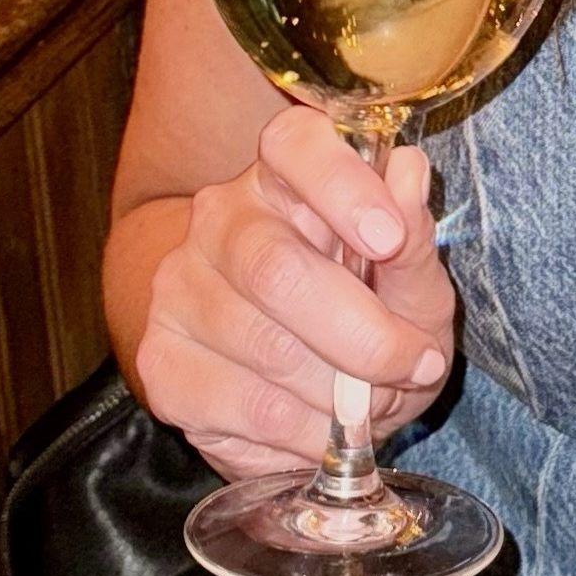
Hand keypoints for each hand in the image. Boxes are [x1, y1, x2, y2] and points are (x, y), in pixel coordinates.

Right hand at [134, 107, 457, 481]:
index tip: (388, 240)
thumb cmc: (367, 315)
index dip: (342, 185)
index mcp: (284, 175)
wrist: (303, 388)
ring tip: (371, 400)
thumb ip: (413, 237)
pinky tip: (324, 427)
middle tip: (413, 364)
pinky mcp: (162, 362)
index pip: (294, 144)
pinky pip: (247, 407)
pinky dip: (307, 432)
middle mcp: (219, 219)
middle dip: (362, 334)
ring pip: (267, 348)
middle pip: (276, 269)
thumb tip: (409, 170)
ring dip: (341, 393)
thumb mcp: (412, 283)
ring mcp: (179, 289)